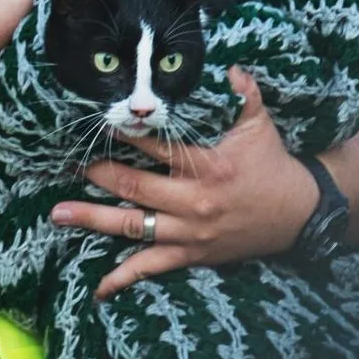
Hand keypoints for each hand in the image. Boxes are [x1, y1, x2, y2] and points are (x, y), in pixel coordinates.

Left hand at [49, 67, 318, 300]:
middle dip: (100, 176)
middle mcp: (194, 203)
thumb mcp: (260, 126)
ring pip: (132, 227)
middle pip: (136, 188)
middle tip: (72, 167)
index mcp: (209, 168)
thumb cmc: (273, 166)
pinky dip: (122, 279)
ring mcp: (189, 233)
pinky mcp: (190, 255)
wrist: (298, 215)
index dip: (129, 138)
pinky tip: (98, 290)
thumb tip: (229, 68)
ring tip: (59, 214)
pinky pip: (150, 269)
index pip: (160, 149)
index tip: (101, 129)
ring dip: (93, 219)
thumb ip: (243, 95)